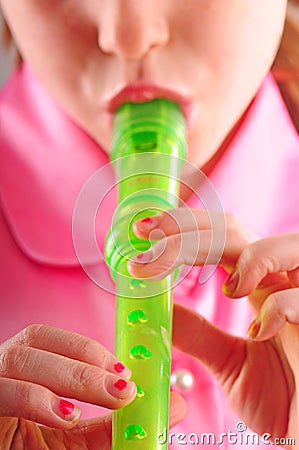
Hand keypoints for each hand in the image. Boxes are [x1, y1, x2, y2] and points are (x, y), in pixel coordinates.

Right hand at [0, 326, 186, 447]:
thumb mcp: (78, 441)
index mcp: (24, 371)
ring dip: (69, 375)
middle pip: (35, 341)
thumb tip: (175, 404)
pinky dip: (36, 398)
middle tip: (125, 385)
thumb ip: (117, 424)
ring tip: (106, 397)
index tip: (124, 370)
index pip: (47, 338)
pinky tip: (67, 414)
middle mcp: (3, 371)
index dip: (87, 347)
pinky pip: (1, 390)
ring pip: (19, 359)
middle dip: (86, 362)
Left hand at [130, 210, 298, 442]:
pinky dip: (276, 308)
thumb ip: (197, 334)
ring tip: (225, 289)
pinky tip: (257, 333)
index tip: (144, 232)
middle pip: (238, 231)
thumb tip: (158, 308)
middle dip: (190, 229)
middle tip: (151, 237)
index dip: (183, 228)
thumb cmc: (281, 398)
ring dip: (244, 256)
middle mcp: (280, 284)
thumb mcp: (228, 362)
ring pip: (285, 246)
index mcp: (257, 288)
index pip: (221, 238)